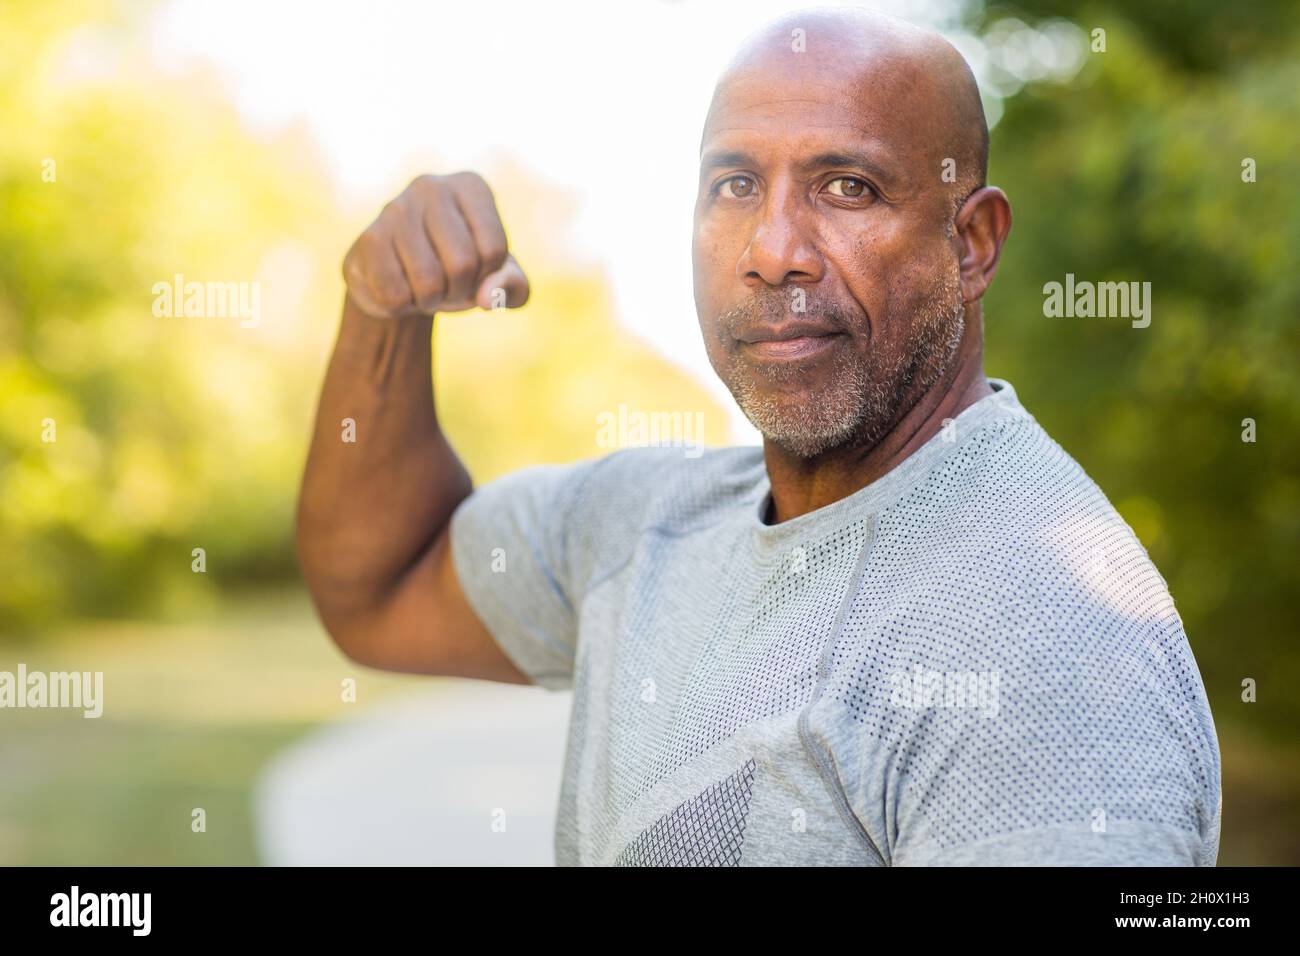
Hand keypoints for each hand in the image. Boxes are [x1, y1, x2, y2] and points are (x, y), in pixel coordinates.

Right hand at [342, 172, 528, 318]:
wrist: (399, 279)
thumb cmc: (457, 272)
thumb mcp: (498, 280)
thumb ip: (512, 287)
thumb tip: (488, 297)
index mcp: (471, 187)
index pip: (494, 249)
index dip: (487, 278)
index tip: (475, 272)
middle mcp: (432, 187)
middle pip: (463, 265)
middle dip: (459, 291)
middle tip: (447, 284)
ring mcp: (396, 208)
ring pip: (429, 282)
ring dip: (430, 301)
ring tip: (423, 285)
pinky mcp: (368, 238)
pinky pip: (395, 294)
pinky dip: (402, 305)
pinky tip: (398, 285)